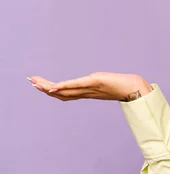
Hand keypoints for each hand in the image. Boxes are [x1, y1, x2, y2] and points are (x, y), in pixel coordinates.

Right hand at [27, 72, 152, 101]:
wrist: (135, 88)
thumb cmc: (123, 86)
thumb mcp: (106, 83)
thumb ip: (98, 83)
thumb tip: (94, 80)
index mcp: (87, 92)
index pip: (65, 93)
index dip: (51, 91)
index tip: (39, 86)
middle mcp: (85, 92)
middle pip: (61, 92)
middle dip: (44, 87)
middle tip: (31, 82)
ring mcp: (89, 88)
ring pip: (65, 90)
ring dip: (48, 87)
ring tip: (35, 83)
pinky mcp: (94, 82)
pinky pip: (75, 86)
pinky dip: (63, 87)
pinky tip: (52, 87)